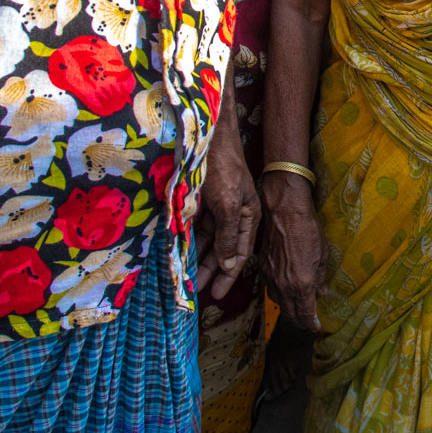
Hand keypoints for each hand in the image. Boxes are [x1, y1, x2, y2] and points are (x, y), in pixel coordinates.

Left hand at [195, 129, 260, 300]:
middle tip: (198, 290)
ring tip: (189, 277)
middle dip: (212, 271)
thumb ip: (229, 235)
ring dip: (200, 258)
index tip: (218, 294)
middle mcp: (235, 215)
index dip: (230, 275)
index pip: (240, 254)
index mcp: (248, 217)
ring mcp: (219, 208)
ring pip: (209, 241)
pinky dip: (191, 241)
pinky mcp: (204, 202)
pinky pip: (198, 228)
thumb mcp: (227, 205)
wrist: (209, 137)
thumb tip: (230, 265)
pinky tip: (183, 253)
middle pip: (224, 250)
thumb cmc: (224, 169)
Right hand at [263, 172, 324, 330]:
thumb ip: (321, 277)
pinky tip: (286, 291)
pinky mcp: (263, 269)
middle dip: (300, 321)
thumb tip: (322, 292)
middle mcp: (284, 286)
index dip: (311, 323)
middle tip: (308, 322)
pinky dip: (280, 296)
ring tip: (298, 309)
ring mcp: (271, 278)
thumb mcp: (322, 254)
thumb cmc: (307, 229)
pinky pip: (271, 290)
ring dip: (289, 310)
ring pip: (279, 303)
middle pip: (290, 314)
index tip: (316, 326)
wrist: (283, 211)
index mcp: (302, 284)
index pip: (305, 314)